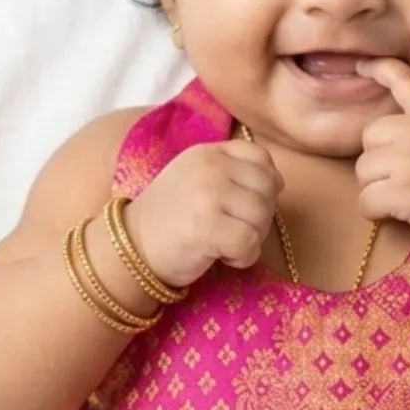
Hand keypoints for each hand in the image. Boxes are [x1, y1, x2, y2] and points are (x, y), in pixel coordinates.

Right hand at [122, 138, 284, 287]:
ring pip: (262, 216)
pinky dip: (242, 257)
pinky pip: (249, 243)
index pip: (261, 158)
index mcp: (209, 152)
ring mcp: (208, 194)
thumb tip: (277, 182)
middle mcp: (210, 166)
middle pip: (267, 189)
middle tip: (234, 230)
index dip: (265, 186)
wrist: (132, 248)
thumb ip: (233, 173)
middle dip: (260, 217)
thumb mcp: (198, 180)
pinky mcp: (206, 226)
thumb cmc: (171, 220)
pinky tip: (222, 256)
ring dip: (251, 239)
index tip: (244, 207)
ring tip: (224, 243)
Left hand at [351, 58, 409, 244]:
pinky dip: (374, 212)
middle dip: (379, 158)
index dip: (380, 69)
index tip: (361, 65)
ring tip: (405, 198)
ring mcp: (407, 160)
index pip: (404, 80)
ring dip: (376, 187)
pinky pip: (365, 200)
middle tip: (402, 176)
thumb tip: (408, 131)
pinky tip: (395, 214)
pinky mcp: (401, 193)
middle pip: (370, 136)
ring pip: (363, 170)